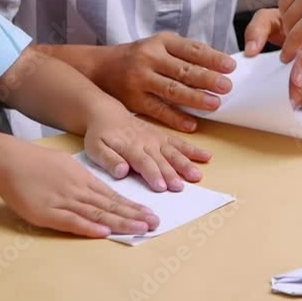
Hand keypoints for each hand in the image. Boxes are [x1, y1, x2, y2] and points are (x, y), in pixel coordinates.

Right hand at [0, 142, 160, 237]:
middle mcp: (78, 190)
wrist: (9, 161)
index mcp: (84, 179)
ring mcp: (63, 201)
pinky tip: (104, 233)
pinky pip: (71, 222)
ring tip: (140, 229)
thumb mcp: (67, 166)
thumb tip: (100, 191)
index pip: (114, 196)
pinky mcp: (46, 213)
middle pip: (111, 206)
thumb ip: (84, 180)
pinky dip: (88, 228)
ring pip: (97, 214)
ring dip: (120, 223)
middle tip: (155, 224)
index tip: (150, 214)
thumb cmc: (37, 163)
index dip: (133, 207)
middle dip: (134, 216)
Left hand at [84, 105, 212, 191]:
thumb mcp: (95, 148)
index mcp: (129, 147)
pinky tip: (206, 157)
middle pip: (161, 161)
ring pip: (174, 153)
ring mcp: (157, 139)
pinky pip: (180, 144)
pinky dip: (193, 150)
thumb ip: (108, 160)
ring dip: (186, 164)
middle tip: (180, 187)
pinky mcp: (163, 137)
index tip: (161, 187)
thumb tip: (121, 172)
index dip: (153, 175)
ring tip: (197, 175)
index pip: (143, 163)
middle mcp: (146, 143)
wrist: (107, 113)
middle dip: (171, 174)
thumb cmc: (100, 135)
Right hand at [93, 33, 235, 132]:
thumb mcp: (159, 46)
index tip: (230, 67)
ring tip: (215, 104)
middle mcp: (150, 58)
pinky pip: (158, 110)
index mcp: (161, 42)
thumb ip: (185, 54)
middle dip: (207, 79)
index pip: (191, 49)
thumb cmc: (140, 57)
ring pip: (172, 90)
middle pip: (183, 70)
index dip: (212, 58)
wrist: (100, 68)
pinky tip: (192, 124)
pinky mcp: (134, 99)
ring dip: (195, 99)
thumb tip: (218, 66)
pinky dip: (176, 118)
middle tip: (227, 86)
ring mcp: (140, 79)